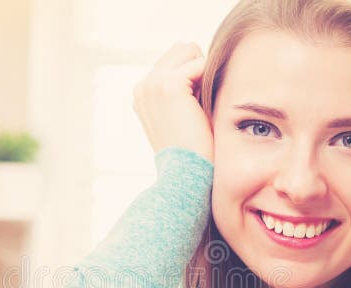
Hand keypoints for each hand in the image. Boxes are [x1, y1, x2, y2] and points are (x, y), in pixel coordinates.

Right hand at [133, 41, 213, 163]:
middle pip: (181, 50)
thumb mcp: (182, 116)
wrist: (186, 174)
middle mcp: (142, 87)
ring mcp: (152, 85)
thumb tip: (203, 65)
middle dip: (197, 70)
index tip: (193, 109)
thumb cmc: (193, 151)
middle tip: (199, 105)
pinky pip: (199, 63)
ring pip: (189, 50)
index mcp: (142, 95)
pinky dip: (207, 80)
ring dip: (202, 73)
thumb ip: (184, 91)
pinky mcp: (168, 85)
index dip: (193, 78)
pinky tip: (202, 107)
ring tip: (200, 104)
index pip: (174, 60)